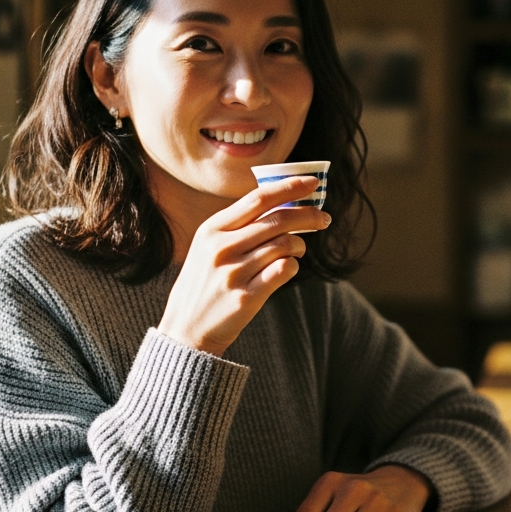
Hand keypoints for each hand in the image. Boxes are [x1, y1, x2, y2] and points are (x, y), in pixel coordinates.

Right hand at [158, 177, 329, 354]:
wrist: (186, 328)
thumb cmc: (205, 283)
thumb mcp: (208, 247)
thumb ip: (238, 226)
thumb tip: (282, 202)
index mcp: (212, 229)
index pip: (258, 199)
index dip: (288, 187)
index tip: (312, 183)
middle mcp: (221, 248)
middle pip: (278, 220)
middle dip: (308, 216)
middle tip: (323, 219)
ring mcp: (233, 273)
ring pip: (285, 245)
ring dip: (300, 245)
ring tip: (298, 250)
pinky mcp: (246, 297)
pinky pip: (284, 270)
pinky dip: (293, 266)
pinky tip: (288, 268)